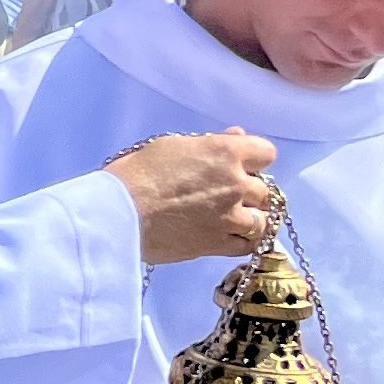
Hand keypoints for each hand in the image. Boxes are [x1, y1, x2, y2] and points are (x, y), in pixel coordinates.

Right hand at [107, 128, 278, 263]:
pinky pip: (248, 245)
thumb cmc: (136, 174)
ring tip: (231, 219)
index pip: (266, 153)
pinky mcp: (218, 244)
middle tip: (227, 195)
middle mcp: (236, 184)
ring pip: (263, 221)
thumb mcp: (172, 146)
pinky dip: (243, 240)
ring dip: (251, 219)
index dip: (253, 160)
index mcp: (225, 152)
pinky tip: (227, 235)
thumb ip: (209, 144)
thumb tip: (235, 138)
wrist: (117, 212)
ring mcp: (231, 217)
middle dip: (250, 191)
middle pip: (266, 190)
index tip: (240, 165)